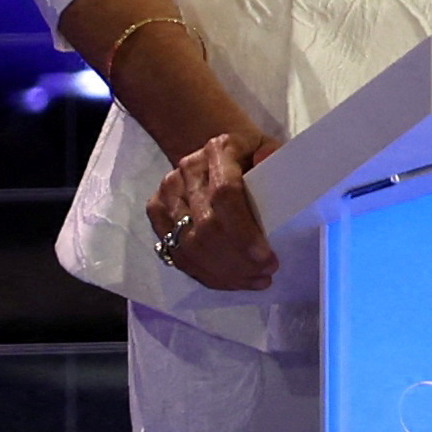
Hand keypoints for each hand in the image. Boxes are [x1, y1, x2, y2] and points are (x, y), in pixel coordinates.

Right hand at [148, 127, 278, 293]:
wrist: (211, 153)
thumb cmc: (249, 155)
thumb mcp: (268, 150)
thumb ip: (275, 160)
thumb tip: (271, 162)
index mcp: (217, 152)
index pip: (225, 195)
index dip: (243, 232)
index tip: (266, 257)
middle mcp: (185, 173)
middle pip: (206, 227)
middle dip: (237, 259)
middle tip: (267, 272)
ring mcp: (167, 195)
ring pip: (189, 246)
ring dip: (223, 272)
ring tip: (254, 280)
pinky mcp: (156, 213)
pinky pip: (177, 253)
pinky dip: (206, 273)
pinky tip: (231, 280)